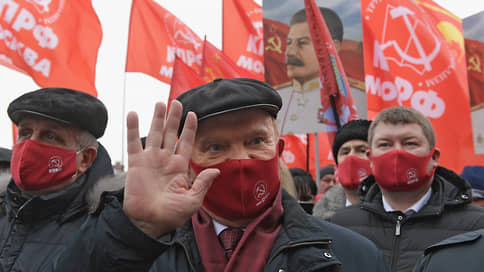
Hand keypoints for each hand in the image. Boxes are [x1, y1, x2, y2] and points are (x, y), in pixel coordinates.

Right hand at [123, 100, 218, 237]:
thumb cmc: (171, 215)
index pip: (187, 142)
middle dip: (174, 118)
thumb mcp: (192, 201)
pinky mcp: (136, 163)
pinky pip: (133, 142)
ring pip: (155, 133)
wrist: (148, 223)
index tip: (193, 114)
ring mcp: (150, 160)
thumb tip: (216, 170)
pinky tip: (133, 113)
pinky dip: (132, 128)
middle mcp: (166, 160)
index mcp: (180, 167)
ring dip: (157, 118)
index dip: (190, 128)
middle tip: (177, 102)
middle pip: (171, 133)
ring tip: (160, 103)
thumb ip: (202, 184)